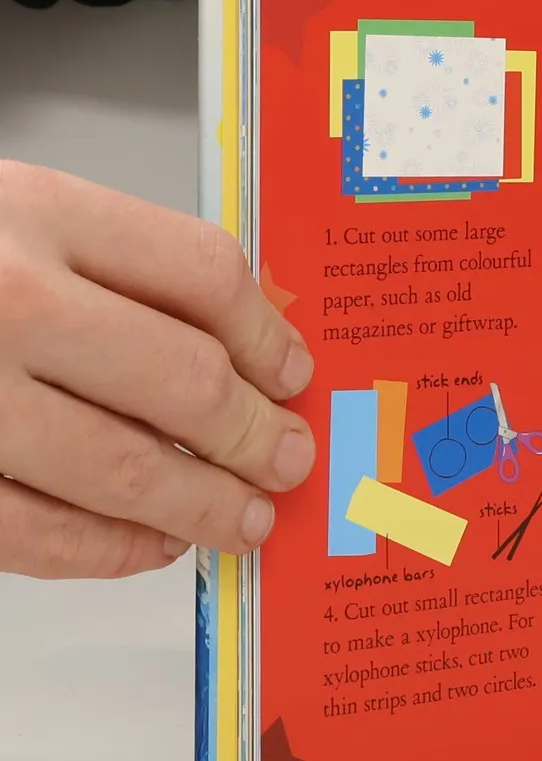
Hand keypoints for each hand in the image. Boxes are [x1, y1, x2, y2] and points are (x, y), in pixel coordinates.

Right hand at [0, 162, 314, 577]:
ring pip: (120, 468)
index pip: (202, 275)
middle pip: (183, 379)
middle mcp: (1, 299)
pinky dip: (106, 549)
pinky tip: (146, 543)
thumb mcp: (17, 214)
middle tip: (286, 461)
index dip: (268, 335)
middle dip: (253, 435)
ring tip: (240, 518)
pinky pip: (32, 532)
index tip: (293, 375)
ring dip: (199, 505)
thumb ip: (119, 265)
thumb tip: (254, 340)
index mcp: (34, 212)